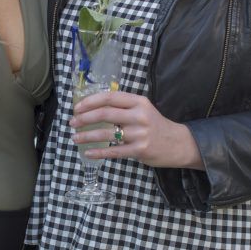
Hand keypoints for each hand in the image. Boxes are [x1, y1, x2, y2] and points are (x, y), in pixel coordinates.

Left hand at [70, 90, 203, 169]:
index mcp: (138, 102)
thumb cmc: (155, 125)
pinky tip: (88, 152)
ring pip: (106, 133)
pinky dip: (98, 152)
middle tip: (72, 123)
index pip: (110, 97)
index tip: (76, 107)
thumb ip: (123, 107)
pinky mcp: (140, 150)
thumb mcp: (142, 109)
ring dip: (87, 135)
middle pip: (105, 114)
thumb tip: (93, 107)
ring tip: (75, 138)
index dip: (90, 101)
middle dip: (84, 118)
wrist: (178, 144)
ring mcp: (140, 134)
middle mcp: (139, 116)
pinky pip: (114, 152)